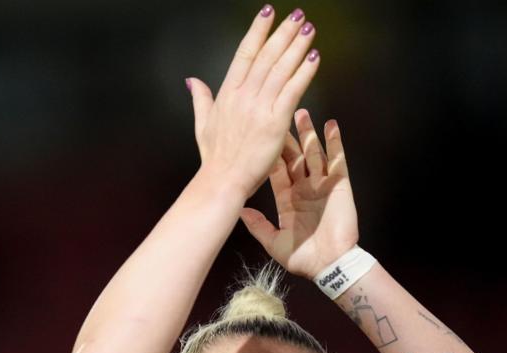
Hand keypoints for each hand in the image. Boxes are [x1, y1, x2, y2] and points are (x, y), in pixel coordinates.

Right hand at [188, 5, 320, 195]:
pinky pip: (293, 90)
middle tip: (297, 15)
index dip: (257, 31)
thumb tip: (192, 81)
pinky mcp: (275, 122)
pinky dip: (304, 72)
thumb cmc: (214, 158)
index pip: (244, 54)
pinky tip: (314, 57)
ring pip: (281, 69)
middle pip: (266, 56)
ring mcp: (259, 108)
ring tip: (308, 28)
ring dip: (297, 46)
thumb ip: (201, 99)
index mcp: (227, 94)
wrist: (222, 181)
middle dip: (283, 33)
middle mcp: (243, 96)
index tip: (267, 12)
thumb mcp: (202, 124)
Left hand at [240, 109, 358, 279]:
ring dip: (308, 134)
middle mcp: (304, 189)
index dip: (268, 154)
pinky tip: (330, 126)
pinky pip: (337, 161)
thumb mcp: (272, 241)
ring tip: (301, 113)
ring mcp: (322, 186)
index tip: (258, 136)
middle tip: (277, 115)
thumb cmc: (303, 258)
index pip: (276, 171)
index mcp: (287, 200)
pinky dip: (334, 143)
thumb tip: (238, 211)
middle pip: (294, 157)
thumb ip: (257, 225)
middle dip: (287, 137)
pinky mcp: (340, 186)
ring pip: (313, 154)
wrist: (329, 266)